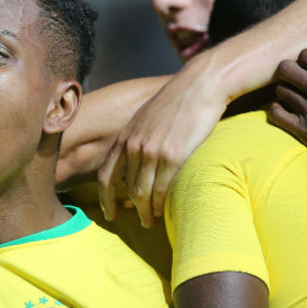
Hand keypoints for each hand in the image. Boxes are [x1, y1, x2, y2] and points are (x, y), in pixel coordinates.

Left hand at [97, 56, 227, 227]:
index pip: (106, 176)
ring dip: (147, 212)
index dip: (105, 199)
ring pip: (142, 193)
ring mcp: (152, 151)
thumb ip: (138, 139)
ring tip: (152, 221)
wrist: (200, 85)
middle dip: (132, 209)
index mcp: (125, 137)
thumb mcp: (147, 119)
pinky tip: (164, 212)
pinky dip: (161, 204)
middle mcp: (134, 146)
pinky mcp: (173, 155)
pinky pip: (161, 189)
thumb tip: (136, 162)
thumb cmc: (178, 102)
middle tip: (142, 222)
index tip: (110, 213)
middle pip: (126, 189)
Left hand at [268, 48, 306, 178]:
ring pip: (280, 89)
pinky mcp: (302, 130)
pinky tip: (285, 109)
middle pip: (286, 69)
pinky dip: (276, 109)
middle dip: (289, 69)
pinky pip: (275, 113)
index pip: (306, 55)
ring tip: (294, 93)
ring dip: (285, 89)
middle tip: (297, 76)